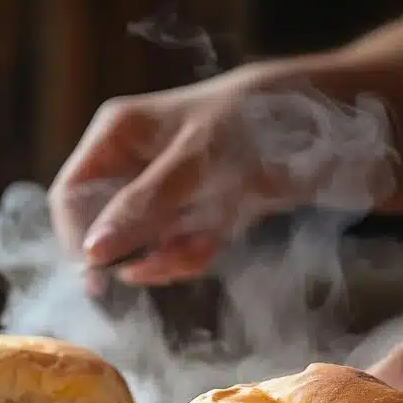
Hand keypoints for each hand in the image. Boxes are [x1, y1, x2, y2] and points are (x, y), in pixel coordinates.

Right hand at [48, 63, 393, 288]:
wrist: (331, 128)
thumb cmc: (255, 123)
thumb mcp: (196, 162)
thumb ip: (141, 207)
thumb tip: (90, 253)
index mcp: (118, 134)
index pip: (71, 197)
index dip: (78, 240)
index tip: (100, 279)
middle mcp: (136, 162)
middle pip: (106, 227)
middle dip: (135, 254)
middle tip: (166, 262)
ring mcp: (167, 191)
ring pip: (143, 246)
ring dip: (169, 258)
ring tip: (202, 242)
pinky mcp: (196, 214)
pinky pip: (178, 250)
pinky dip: (194, 255)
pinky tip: (215, 242)